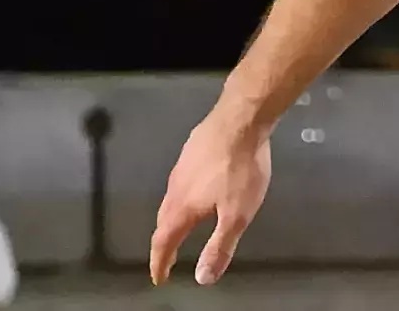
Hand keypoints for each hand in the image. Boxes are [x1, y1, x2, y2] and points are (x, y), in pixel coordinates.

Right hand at [149, 111, 273, 286]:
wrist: (241, 119)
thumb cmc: (240, 169)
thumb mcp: (237, 214)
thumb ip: (220, 246)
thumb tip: (202, 278)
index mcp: (183, 207)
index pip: (164, 242)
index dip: (159, 262)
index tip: (158, 278)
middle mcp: (175, 188)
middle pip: (163, 221)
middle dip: (163, 243)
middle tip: (167, 258)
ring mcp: (181, 167)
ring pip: (170, 200)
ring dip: (171, 220)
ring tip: (178, 230)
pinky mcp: (192, 151)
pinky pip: (180, 182)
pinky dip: (181, 198)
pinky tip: (194, 193)